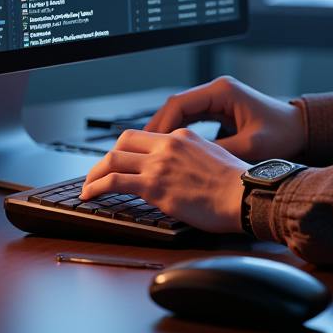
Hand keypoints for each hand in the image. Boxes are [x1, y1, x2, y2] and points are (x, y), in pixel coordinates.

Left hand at [80, 128, 248, 233]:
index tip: (122, 162)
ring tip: (88, 186)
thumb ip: (193, 159)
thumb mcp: (215, 159)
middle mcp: (169, 145)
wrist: (245, 195)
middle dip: (107, 157)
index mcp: (184, 137)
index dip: (129, 150)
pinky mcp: (154, 186)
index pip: (146, 137)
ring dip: (95, 173)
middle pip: (124, 141)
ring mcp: (160, 164)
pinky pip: (114, 181)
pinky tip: (89, 195)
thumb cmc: (237, 185)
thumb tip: (183, 173)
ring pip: (113, 159)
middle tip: (100, 172)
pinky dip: (96, 186)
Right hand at [143, 75, 306, 163]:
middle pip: (175, 106)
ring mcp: (217, 99)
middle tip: (140, 150)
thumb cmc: (282, 134)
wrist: (301, 129)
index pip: (179, 103)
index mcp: (223, 92)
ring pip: (180, 112)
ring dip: (165, 130)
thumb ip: (219, 151)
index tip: (149, 144)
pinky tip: (168, 149)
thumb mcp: (250, 146)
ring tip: (149, 152)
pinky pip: (190, 118)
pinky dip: (177, 132)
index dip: (161, 124)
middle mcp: (217, 91)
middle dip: (157, 128)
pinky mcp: (219, 108)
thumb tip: (189, 162)